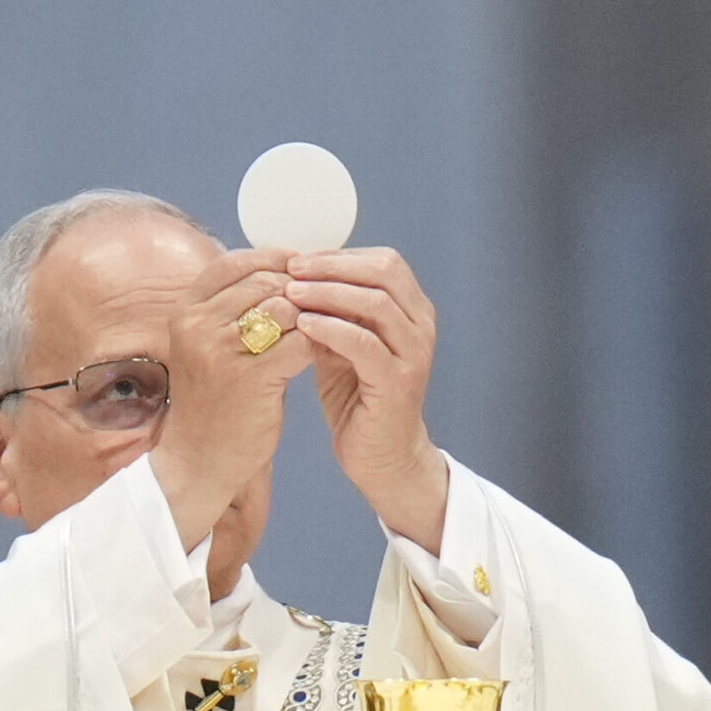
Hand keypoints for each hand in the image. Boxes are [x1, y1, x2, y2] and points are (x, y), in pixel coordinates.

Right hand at [148, 248, 313, 548]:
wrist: (199, 456)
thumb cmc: (212, 397)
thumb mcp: (207, 343)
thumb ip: (233, 306)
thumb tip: (284, 267)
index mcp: (185, 311)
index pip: (236, 262)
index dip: (274, 259)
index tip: (303, 268)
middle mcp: (197, 325)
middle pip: (266, 280)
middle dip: (301, 288)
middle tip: (325, 300)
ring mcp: (221, 351)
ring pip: (287, 307)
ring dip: (313, 314)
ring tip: (324, 326)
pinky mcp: (251, 378)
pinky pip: (301, 342)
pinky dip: (318, 343)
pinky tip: (324, 352)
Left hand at [285, 248, 448, 552]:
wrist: (380, 456)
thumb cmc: (358, 398)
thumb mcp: (341, 347)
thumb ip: (330, 314)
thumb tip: (293, 278)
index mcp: (411, 311)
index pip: (383, 261)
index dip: (340, 254)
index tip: (298, 257)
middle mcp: (420, 326)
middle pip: (385, 271)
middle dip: (334, 265)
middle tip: (292, 268)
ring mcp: (413, 354)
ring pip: (376, 303)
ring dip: (329, 292)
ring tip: (290, 292)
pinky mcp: (398, 382)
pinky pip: (365, 344)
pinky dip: (332, 329)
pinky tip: (302, 325)